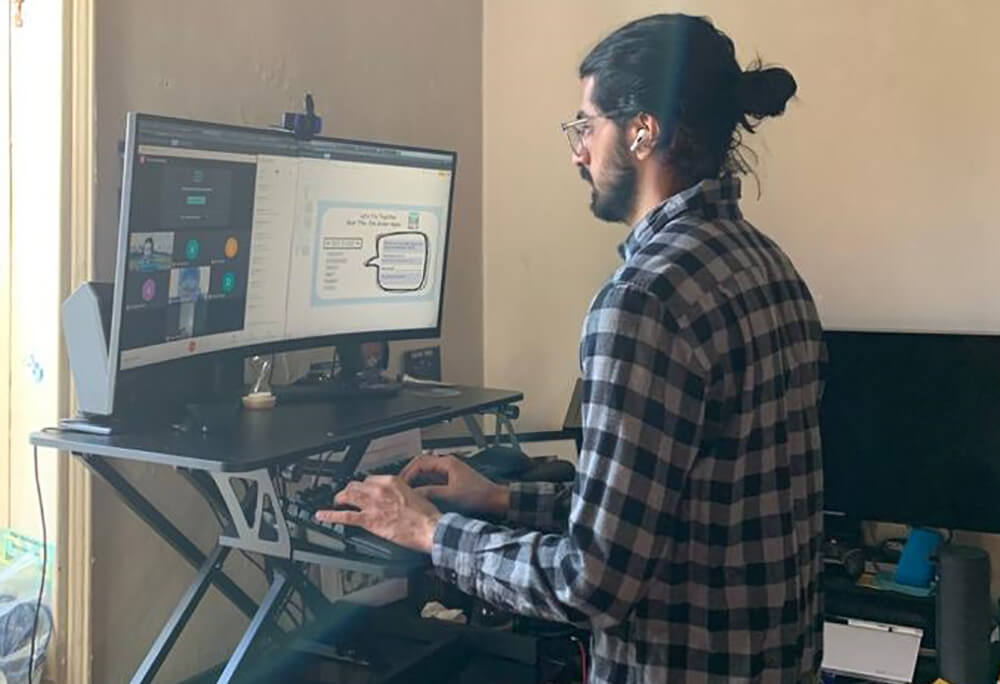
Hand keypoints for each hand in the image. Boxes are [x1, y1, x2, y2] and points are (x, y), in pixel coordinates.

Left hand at [314, 476, 440, 552]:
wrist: (429, 528)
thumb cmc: (426, 515)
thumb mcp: (415, 494)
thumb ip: (400, 492)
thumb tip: (395, 496)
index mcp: (392, 481)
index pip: (369, 479)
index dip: (363, 486)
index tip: (362, 489)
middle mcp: (379, 490)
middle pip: (355, 486)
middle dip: (348, 490)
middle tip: (346, 495)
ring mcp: (372, 505)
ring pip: (347, 497)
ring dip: (339, 499)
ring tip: (335, 502)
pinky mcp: (369, 521)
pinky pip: (345, 517)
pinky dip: (330, 515)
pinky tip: (322, 515)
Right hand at [400, 454, 508, 515]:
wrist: (494, 500)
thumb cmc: (479, 495)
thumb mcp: (452, 495)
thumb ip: (431, 492)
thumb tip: (414, 493)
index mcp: (447, 463)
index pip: (420, 462)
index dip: (408, 472)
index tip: (401, 483)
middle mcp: (447, 465)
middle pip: (421, 465)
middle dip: (409, 475)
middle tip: (400, 486)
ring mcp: (448, 473)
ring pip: (426, 473)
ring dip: (416, 481)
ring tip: (406, 492)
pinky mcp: (450, 481)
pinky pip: (431, 480)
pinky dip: (423, 486)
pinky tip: (418, 495)